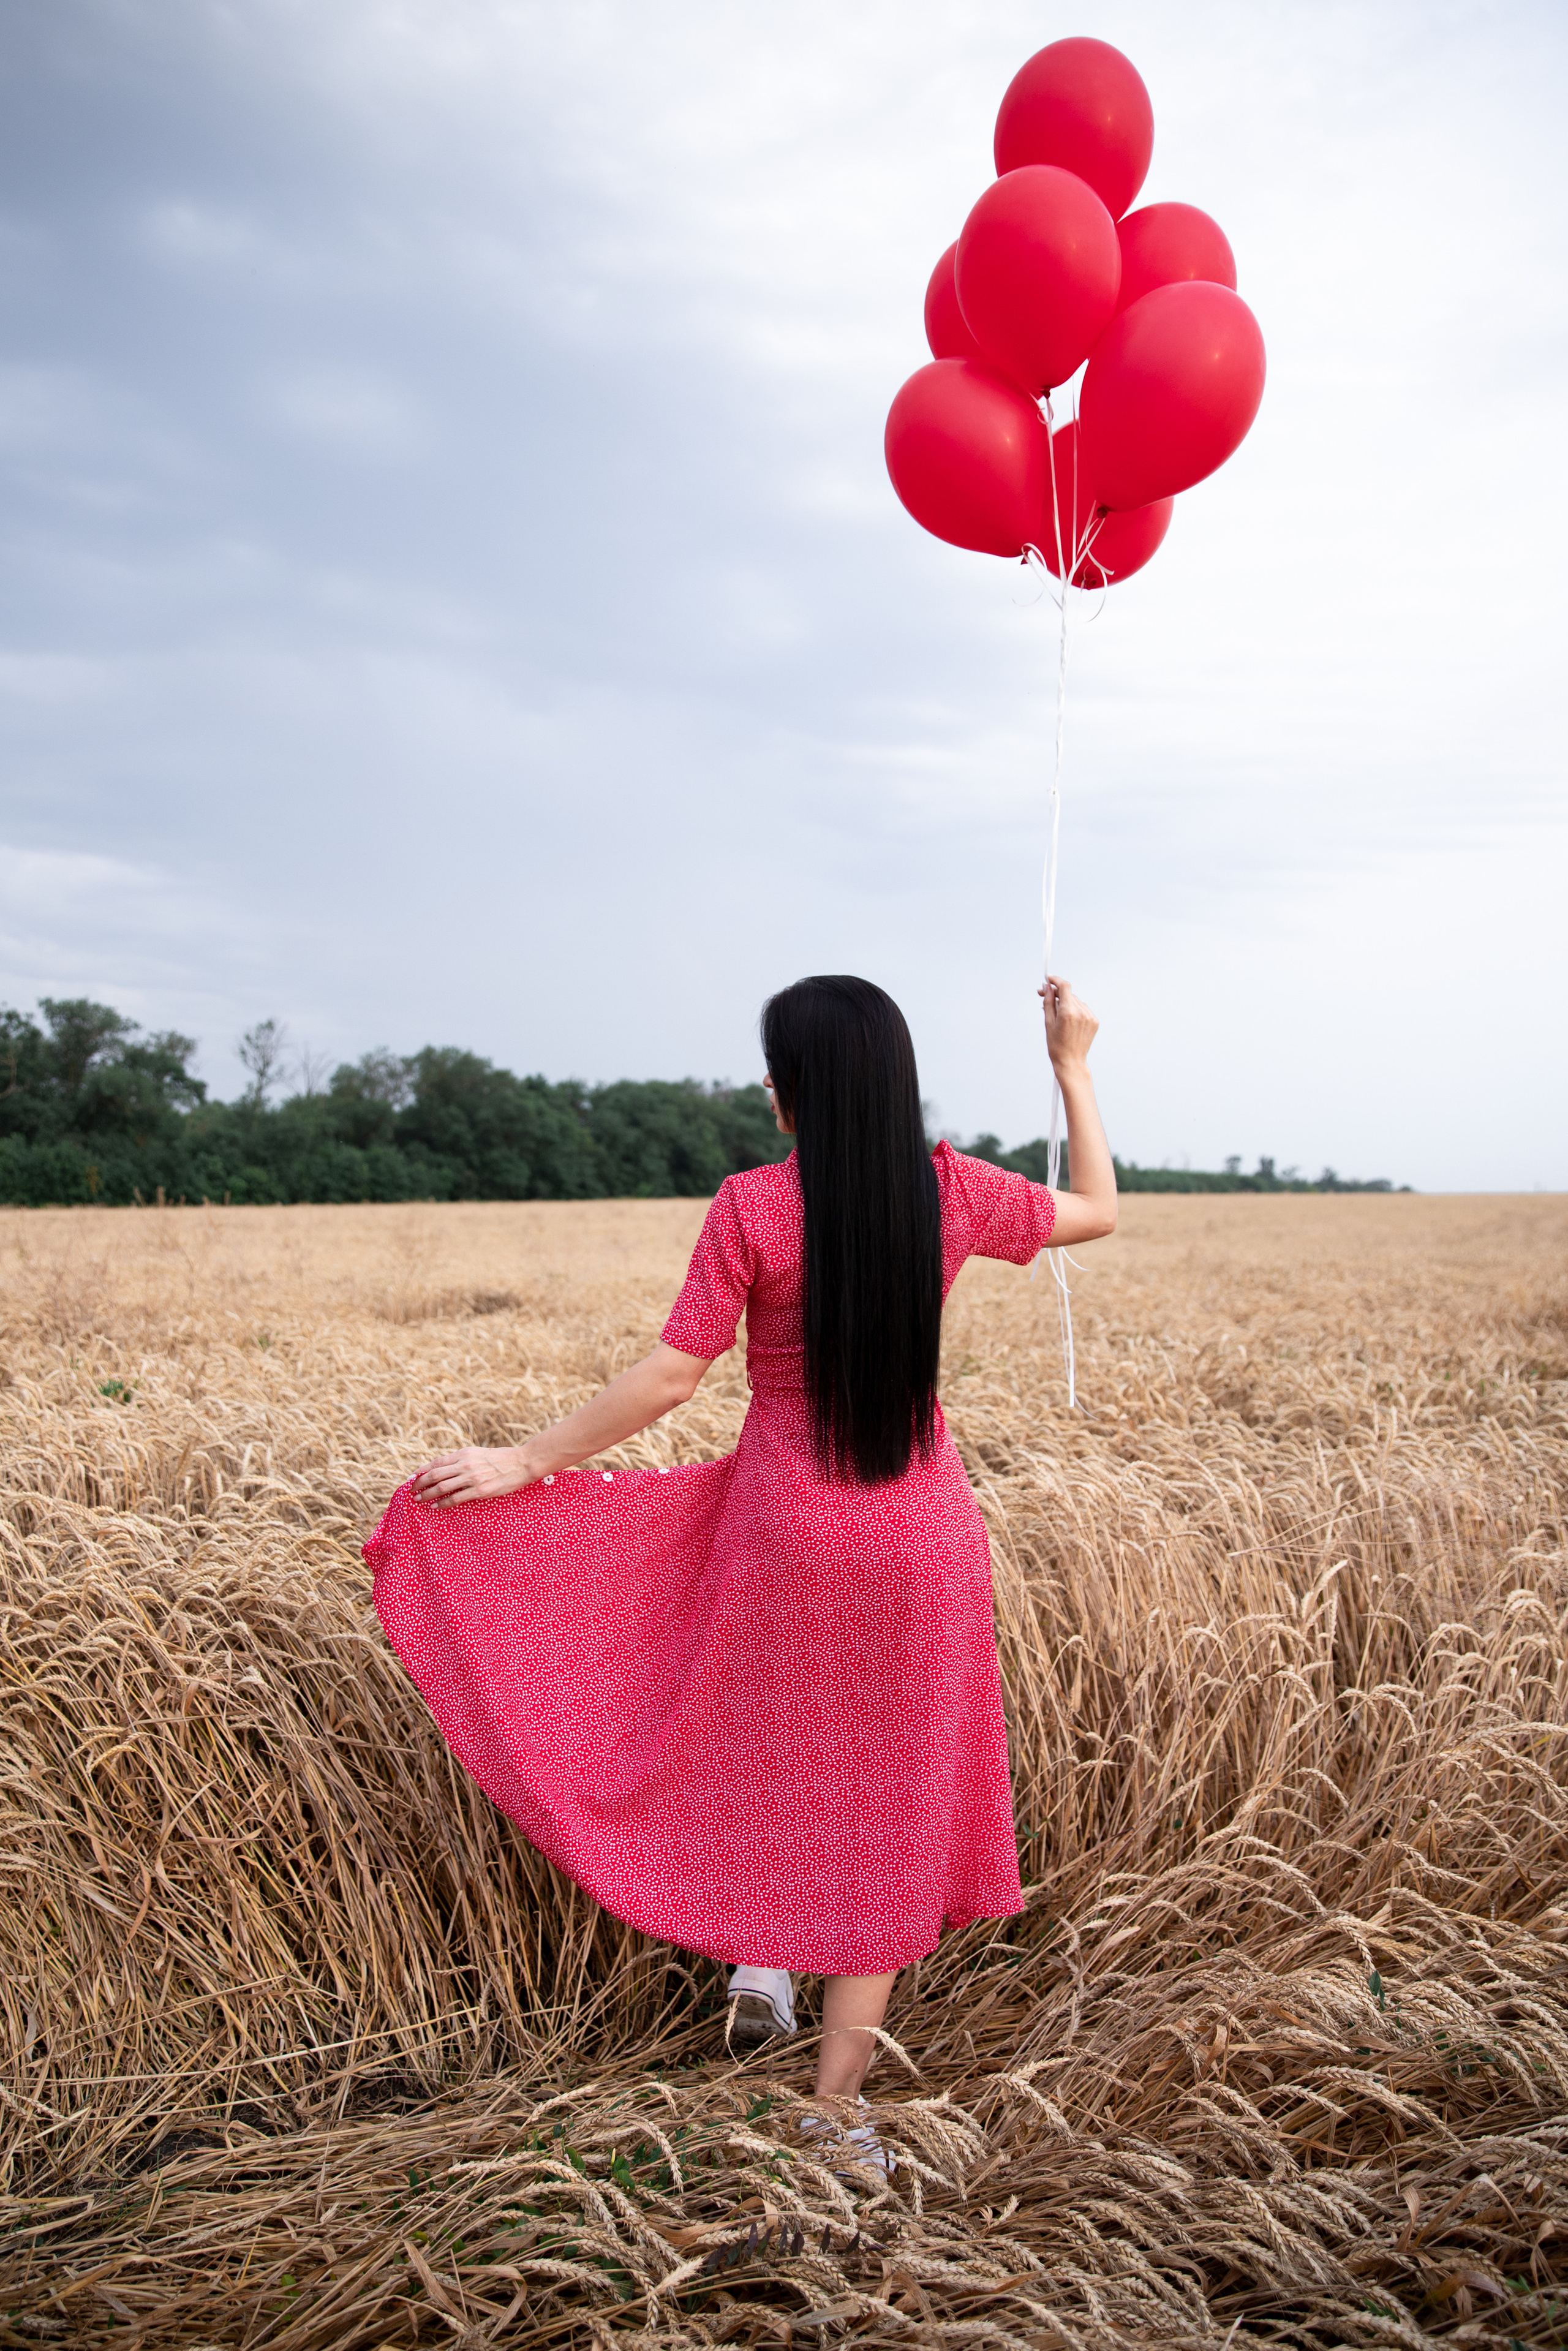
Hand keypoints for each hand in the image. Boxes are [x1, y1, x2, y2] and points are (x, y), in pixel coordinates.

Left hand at [413, 1445, 536, 1507]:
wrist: (521, 1463)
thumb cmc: (500, 1458)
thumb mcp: (477, 1453)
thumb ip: (461, 1460)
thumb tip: (443, 1469)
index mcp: (464, 1454)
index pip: (436, 1462)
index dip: (421, 1471)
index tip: (411, 1478)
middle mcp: (465, 1464)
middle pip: (434, 1475)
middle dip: (419, 1484)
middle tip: (412, 1491)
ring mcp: (472, 1478)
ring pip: (441, 1487)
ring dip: (427, 1495)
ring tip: (419, 1500)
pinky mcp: (479, 1490)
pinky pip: (455, 1499)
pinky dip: (442, 1503)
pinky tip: (435, 1506)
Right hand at [1038, 976, 1098, 1073]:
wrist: (1071, 1062)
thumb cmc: (1057, 1045)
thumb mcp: (1048, 1022)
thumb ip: (1048, 1002)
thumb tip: (1047, 987)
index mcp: (1068, 1013)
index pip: (1064, 986)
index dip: (1056, 980)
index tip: (1049, 979)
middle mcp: (1082, 1013)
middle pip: (1069, 994)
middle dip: (1057, 993)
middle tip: (1045, 996)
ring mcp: (1090, 1017)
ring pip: (1076, 1001)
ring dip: (1066, 1002)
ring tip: (1058, 1014)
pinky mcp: (1095, 1021)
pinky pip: (1083, 1009)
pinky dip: (1075, 1010)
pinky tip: (1068, 1021)